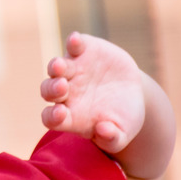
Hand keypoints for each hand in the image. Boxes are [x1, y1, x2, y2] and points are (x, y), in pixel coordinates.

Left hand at [40, 32, 144, 154]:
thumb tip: (104, 131)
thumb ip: (112, 139)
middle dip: (53, 89)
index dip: (52, 117)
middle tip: (62, 87)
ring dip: (57, 66)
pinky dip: (74, 42)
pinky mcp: (84, 53)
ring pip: (57, 68)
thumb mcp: (121, 134)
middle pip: (49, 91)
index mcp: (68, 116)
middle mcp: (64, 93)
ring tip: (61, 65)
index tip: (60, 114)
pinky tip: (76, 40)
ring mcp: (72, 71)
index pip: (51, 118)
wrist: (131, 94)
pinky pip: (74, 47)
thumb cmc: (121, 119)